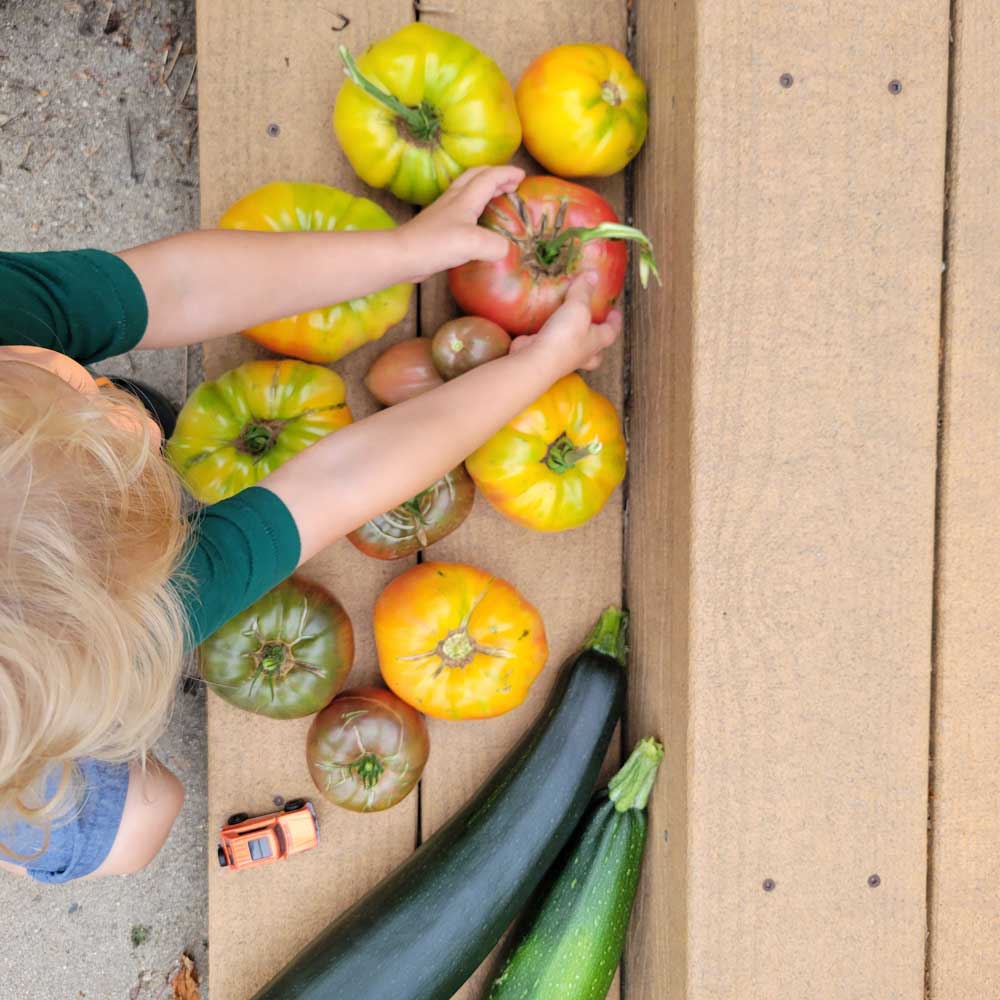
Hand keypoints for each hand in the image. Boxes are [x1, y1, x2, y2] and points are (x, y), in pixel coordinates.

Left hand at [397, 165, 524, 281]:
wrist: (402, 255)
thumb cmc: (435, 245)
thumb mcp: (472, 244)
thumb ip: (495, 245)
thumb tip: (506, 250)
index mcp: (465, 199)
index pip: (489, 178)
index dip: (506, 174)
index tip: (522, 175)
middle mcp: (454, 200)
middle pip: (475, 176)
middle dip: (495, 175)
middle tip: (510, 181)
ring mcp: (443, 213)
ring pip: (466, 190)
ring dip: (483, 187)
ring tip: (497, 196)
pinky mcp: (437, 227)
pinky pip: (460, 208)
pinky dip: (473, 206)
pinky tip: (475, 222)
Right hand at [510, 275, 621, 375]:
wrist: (536, 361)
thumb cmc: (564, 337)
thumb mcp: (577, 307)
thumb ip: (583, 291)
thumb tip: (594, 275)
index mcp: (595, 342)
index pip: (611, 332)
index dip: (615, 322)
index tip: (616, 312)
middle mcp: (581, 353)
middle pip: (595, 351)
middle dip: (597, 340)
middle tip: (595, 327)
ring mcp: (562, 358)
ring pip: (573, 350)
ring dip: (574, 340)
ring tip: (568, 324)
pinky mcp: (543, 356)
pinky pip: (550, 345)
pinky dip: (549, 336)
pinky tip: (542, 326)